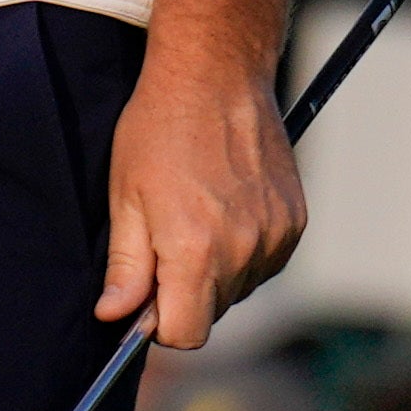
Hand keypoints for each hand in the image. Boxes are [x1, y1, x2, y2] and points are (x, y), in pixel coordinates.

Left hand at [95, 0, 308, 351]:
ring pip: (239, 288)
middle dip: (185, 293)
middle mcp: (243, 249)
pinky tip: (226, 206)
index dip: (161, 324)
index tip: (148, 296)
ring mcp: (275, 236)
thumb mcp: (126, 197)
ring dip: (216, 271)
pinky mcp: (295, 222)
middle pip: (212, 313)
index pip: (186, 335)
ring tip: (198, 213)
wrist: (216, 76)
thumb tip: (115, 316)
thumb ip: (127, 267)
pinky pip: (265, 261)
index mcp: (195, 249)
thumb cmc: (159, 130)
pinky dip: (244, 249)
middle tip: (166, 239)